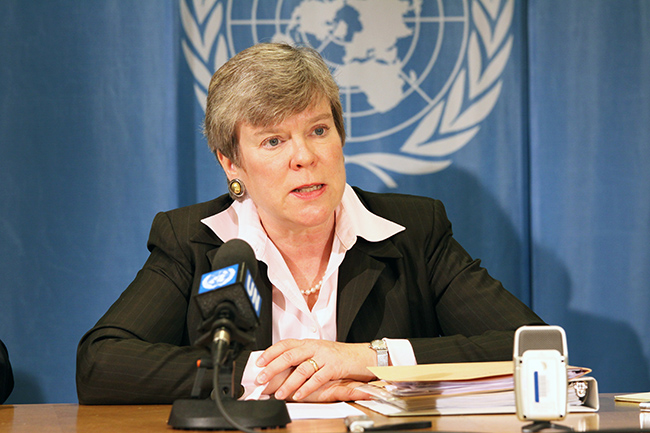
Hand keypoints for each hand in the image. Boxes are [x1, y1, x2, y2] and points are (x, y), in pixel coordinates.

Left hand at [254, 339, 376, 400]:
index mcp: (308, 342)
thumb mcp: (318, 352)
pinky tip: (298, 395)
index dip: (270, 352)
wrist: (361, 356)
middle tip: (262, 379)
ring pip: (302, 368)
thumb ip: (302, 357)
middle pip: (289, 355)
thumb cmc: (339, 356)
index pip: (285, 344)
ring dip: (288, 382)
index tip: (258, 362)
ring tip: (279, 393)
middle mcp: (314, 347)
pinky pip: (317, 378)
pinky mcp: (334, 367)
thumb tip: (280, 366)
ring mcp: (324, 356)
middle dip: (273, 368)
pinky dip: (306, 388)